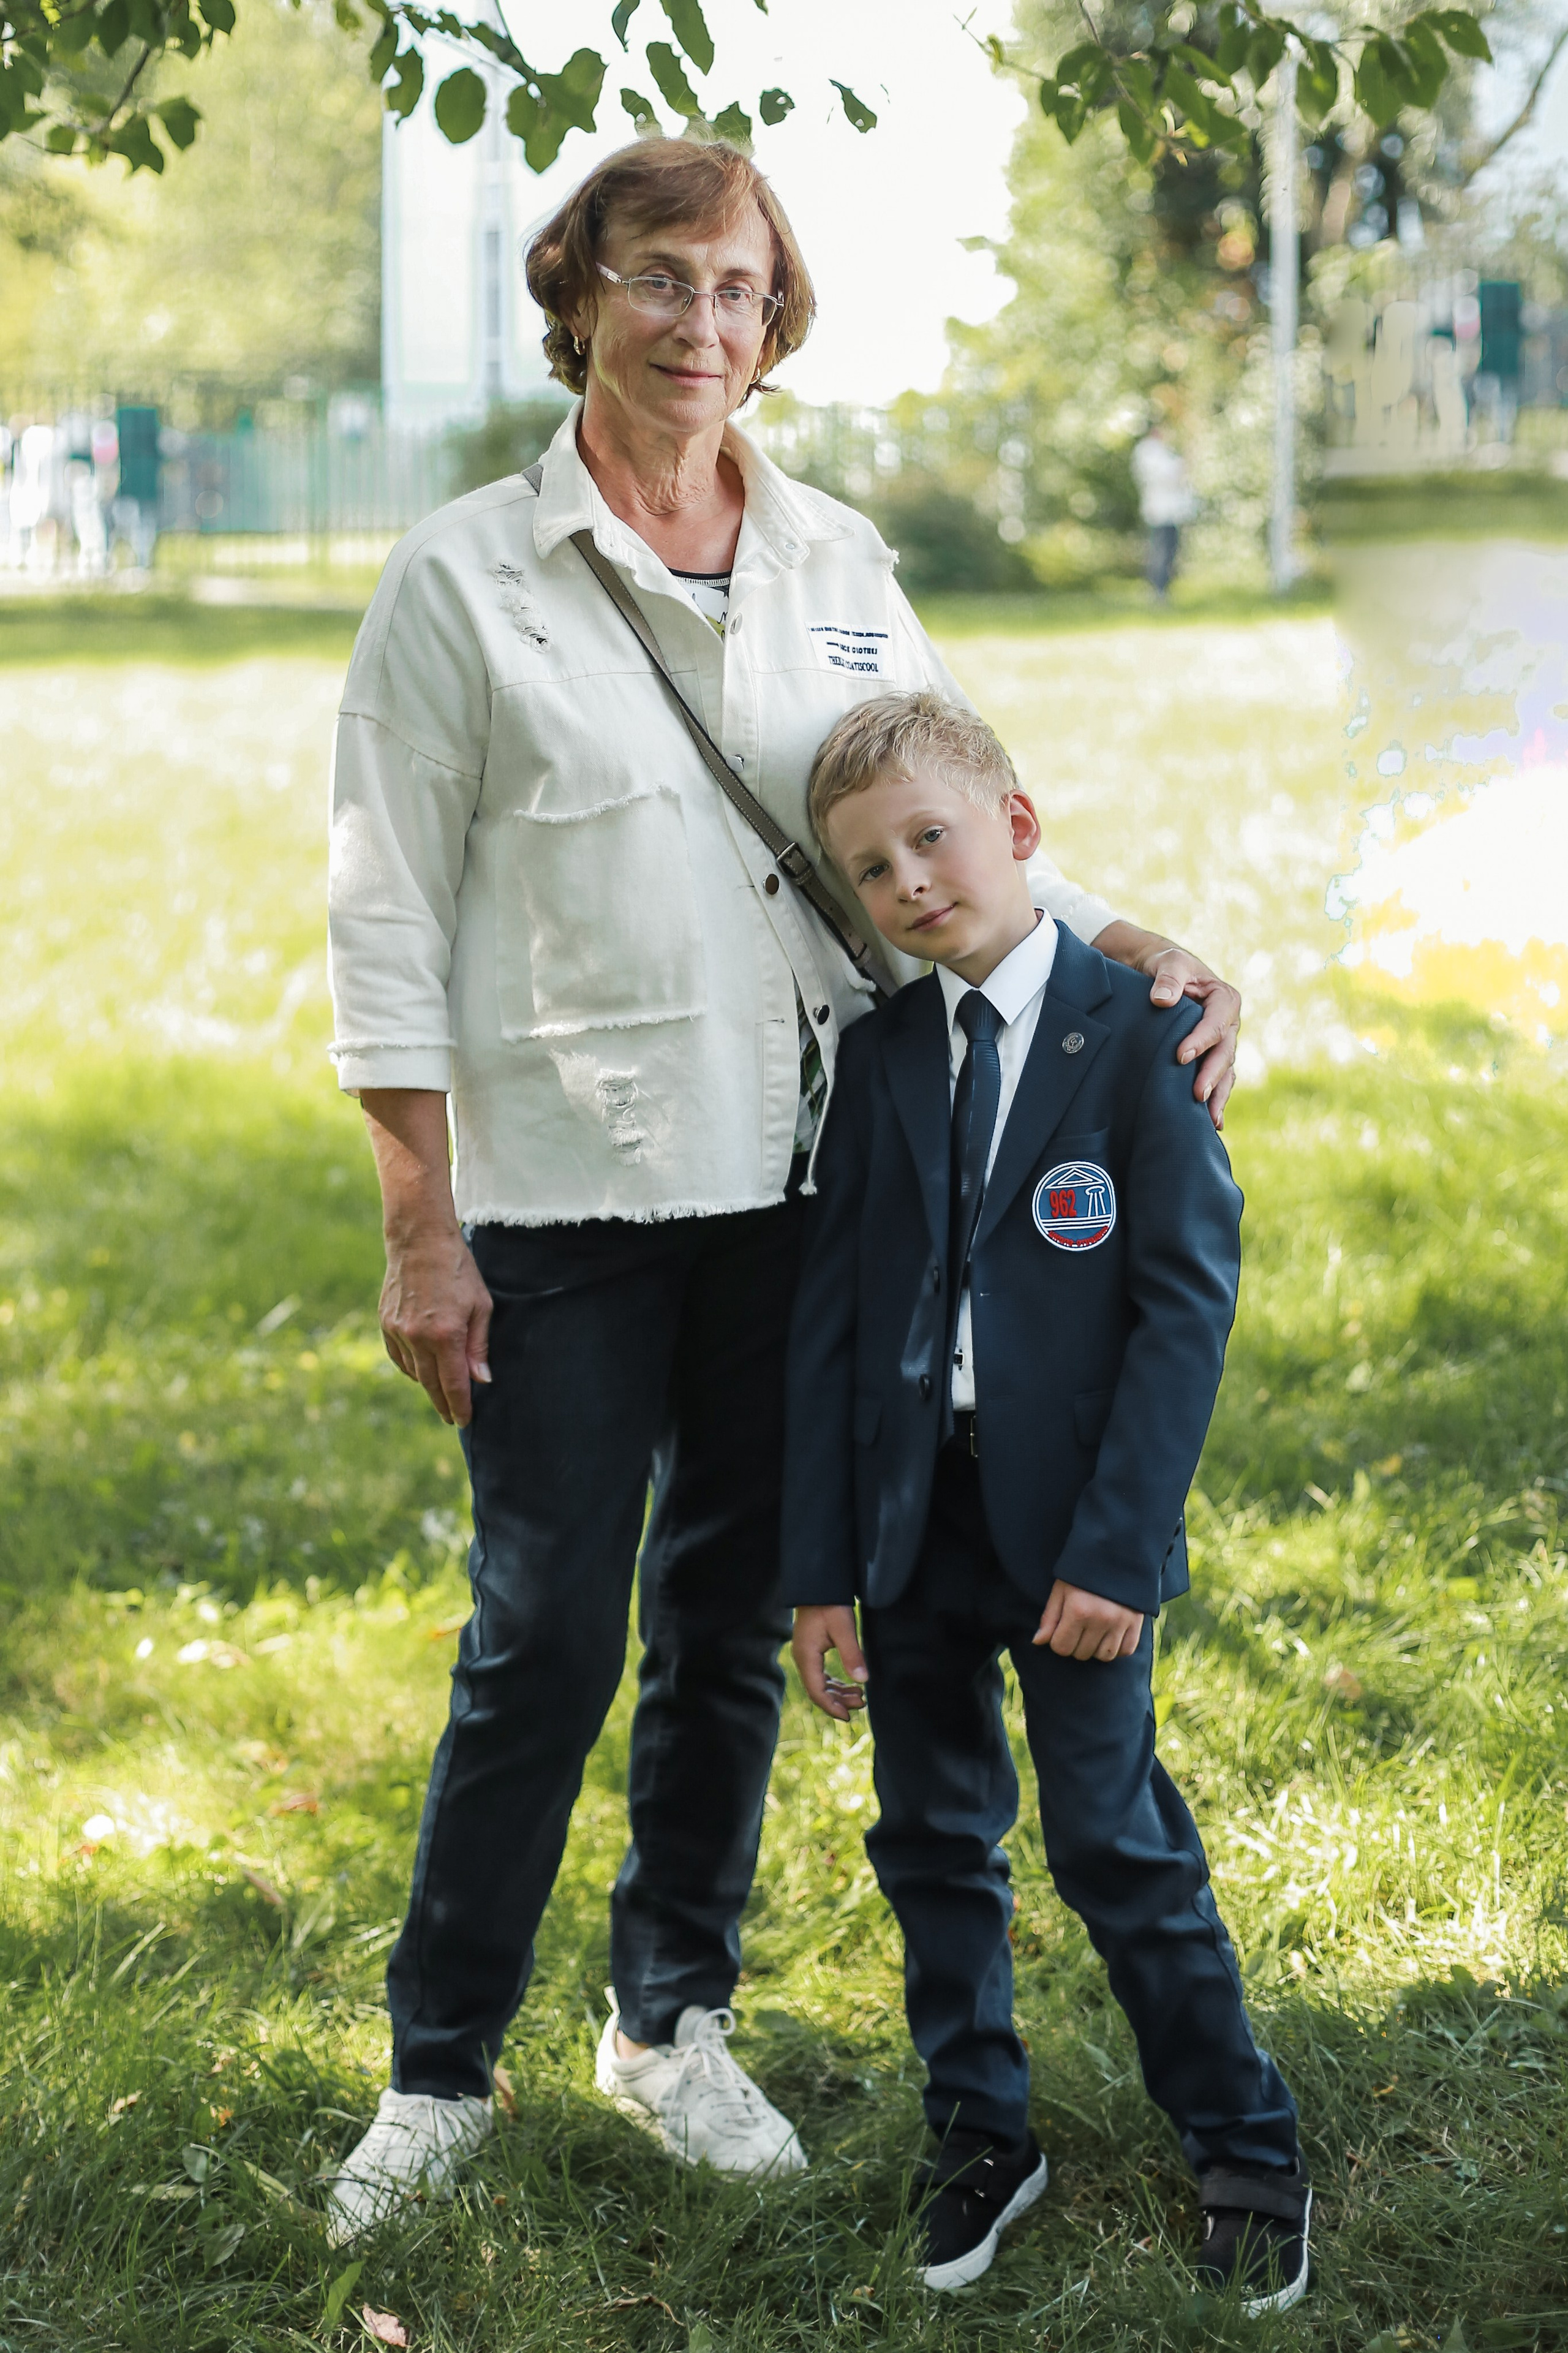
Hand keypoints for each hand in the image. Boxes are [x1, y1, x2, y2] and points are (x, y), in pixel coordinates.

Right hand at [379, 1220, 492, 1426]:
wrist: (419, 1239)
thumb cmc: (458, 1269)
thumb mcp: (481, 1305)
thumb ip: (479, 1346)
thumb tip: (482, 1380)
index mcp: (446, 1334)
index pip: (454, 1384)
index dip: (460, 1406)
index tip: (464, 1421)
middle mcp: (418, 1337)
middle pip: (431, 1384)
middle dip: (443, 1404)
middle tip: (452, 1418)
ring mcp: (398, 1331)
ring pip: (414, 1372)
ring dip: (428, 1385)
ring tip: (441, 1395)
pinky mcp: (386, 1323)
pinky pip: (398, 1358)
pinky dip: (411, 1368)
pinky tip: (422, 1371)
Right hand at [792, 1605, 867, 1719]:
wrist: (819, 1586)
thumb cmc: (831, 1605)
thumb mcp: (844, 1629)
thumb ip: (852, 1655)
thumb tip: (863, 1680)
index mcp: (807, 1656)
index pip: (816, 1691)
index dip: (832, 1707)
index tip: (849, 1716)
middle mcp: (803, 1658)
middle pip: (818, 1690)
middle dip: (839, 1701)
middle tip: (862, 1703)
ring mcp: (805, 1654)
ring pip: (820, 1683)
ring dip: (838, 1692)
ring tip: (860, 1695)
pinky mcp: (811, 1650)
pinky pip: (821, 1674)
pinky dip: (835, 1682)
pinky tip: (850, 1683)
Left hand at [1033, 1579, 1142, 1661]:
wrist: (1115, 1553)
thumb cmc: (1082, 1572)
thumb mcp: (1061, 1589)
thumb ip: (1049, 1617)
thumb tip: (1037, 1642)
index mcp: (1078, 1610)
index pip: (1061, 1647)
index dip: (1058, 1641)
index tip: (1062, 1629)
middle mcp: (1100, 1619)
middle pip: (1081, 1654)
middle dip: (1075, 1644)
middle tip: (1078, 1627)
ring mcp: (1120, 1622)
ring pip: (1104, 1656)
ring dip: (1095, 1648)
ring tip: (1093, 1631)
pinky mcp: (1136, 1623)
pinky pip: (1125, 1651)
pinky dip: (1117, 1648)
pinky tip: (1110, 1635)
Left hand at [1146, 947, 1239, 1131]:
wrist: (1161, 974)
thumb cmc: (1167, 966)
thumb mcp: (1169, 962)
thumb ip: (1168, 978)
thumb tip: (1161, 1000)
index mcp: (1224, 999)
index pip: (1217, 1023)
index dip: (1202, 1040)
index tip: (1180, 1056)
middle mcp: (1228, 1024)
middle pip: (1225, 1053)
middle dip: (1212, 1075)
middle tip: (1197, 1095)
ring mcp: (1221, 1044)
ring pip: (1224, 1072)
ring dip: (1217, 1095)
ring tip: (1209, 1119)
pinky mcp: (1210, 1058)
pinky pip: (1216, 1081)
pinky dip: (1215, 1100)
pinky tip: (1210, 1123)